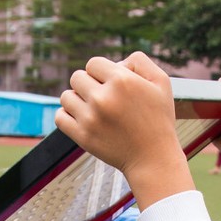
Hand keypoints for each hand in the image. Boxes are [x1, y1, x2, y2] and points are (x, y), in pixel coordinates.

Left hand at [55, 53, 193, 208]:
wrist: (153, 158)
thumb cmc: (158, 119)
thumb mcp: (161, 82)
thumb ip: (139, 61)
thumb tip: (115, 63)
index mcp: (121, 80)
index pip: (93, 63)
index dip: (101, 73)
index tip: (111, 86)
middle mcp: (103, 98)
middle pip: (77, 77)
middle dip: (88, 85)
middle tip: (103, 99)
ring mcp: (90, 118)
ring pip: (66, 96)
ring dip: (76, 100)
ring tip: (93, 110)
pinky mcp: (82, 136)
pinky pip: (59, 117)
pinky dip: (67, 116)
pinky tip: (81, 119)